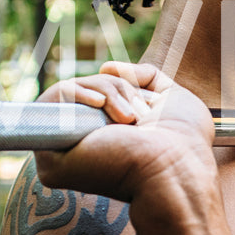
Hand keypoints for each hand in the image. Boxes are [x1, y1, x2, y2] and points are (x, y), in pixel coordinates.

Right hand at [33, 61, 217, 208]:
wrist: (176, 167)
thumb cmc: (182, 140)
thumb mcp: (170, 97)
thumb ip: (145, 76)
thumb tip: (105, 67)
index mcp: (108, 137)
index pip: (97, 94)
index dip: (119, 87)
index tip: (144, 106)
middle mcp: (83, 145)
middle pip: (84, 89)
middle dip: (116, 87)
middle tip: (137, 115)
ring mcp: (64, 151)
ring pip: (69, 91)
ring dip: (106, 91)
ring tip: (128, 118)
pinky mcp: (51, 156)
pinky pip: (51, 101)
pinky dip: (76, 93)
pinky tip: (99, 104)